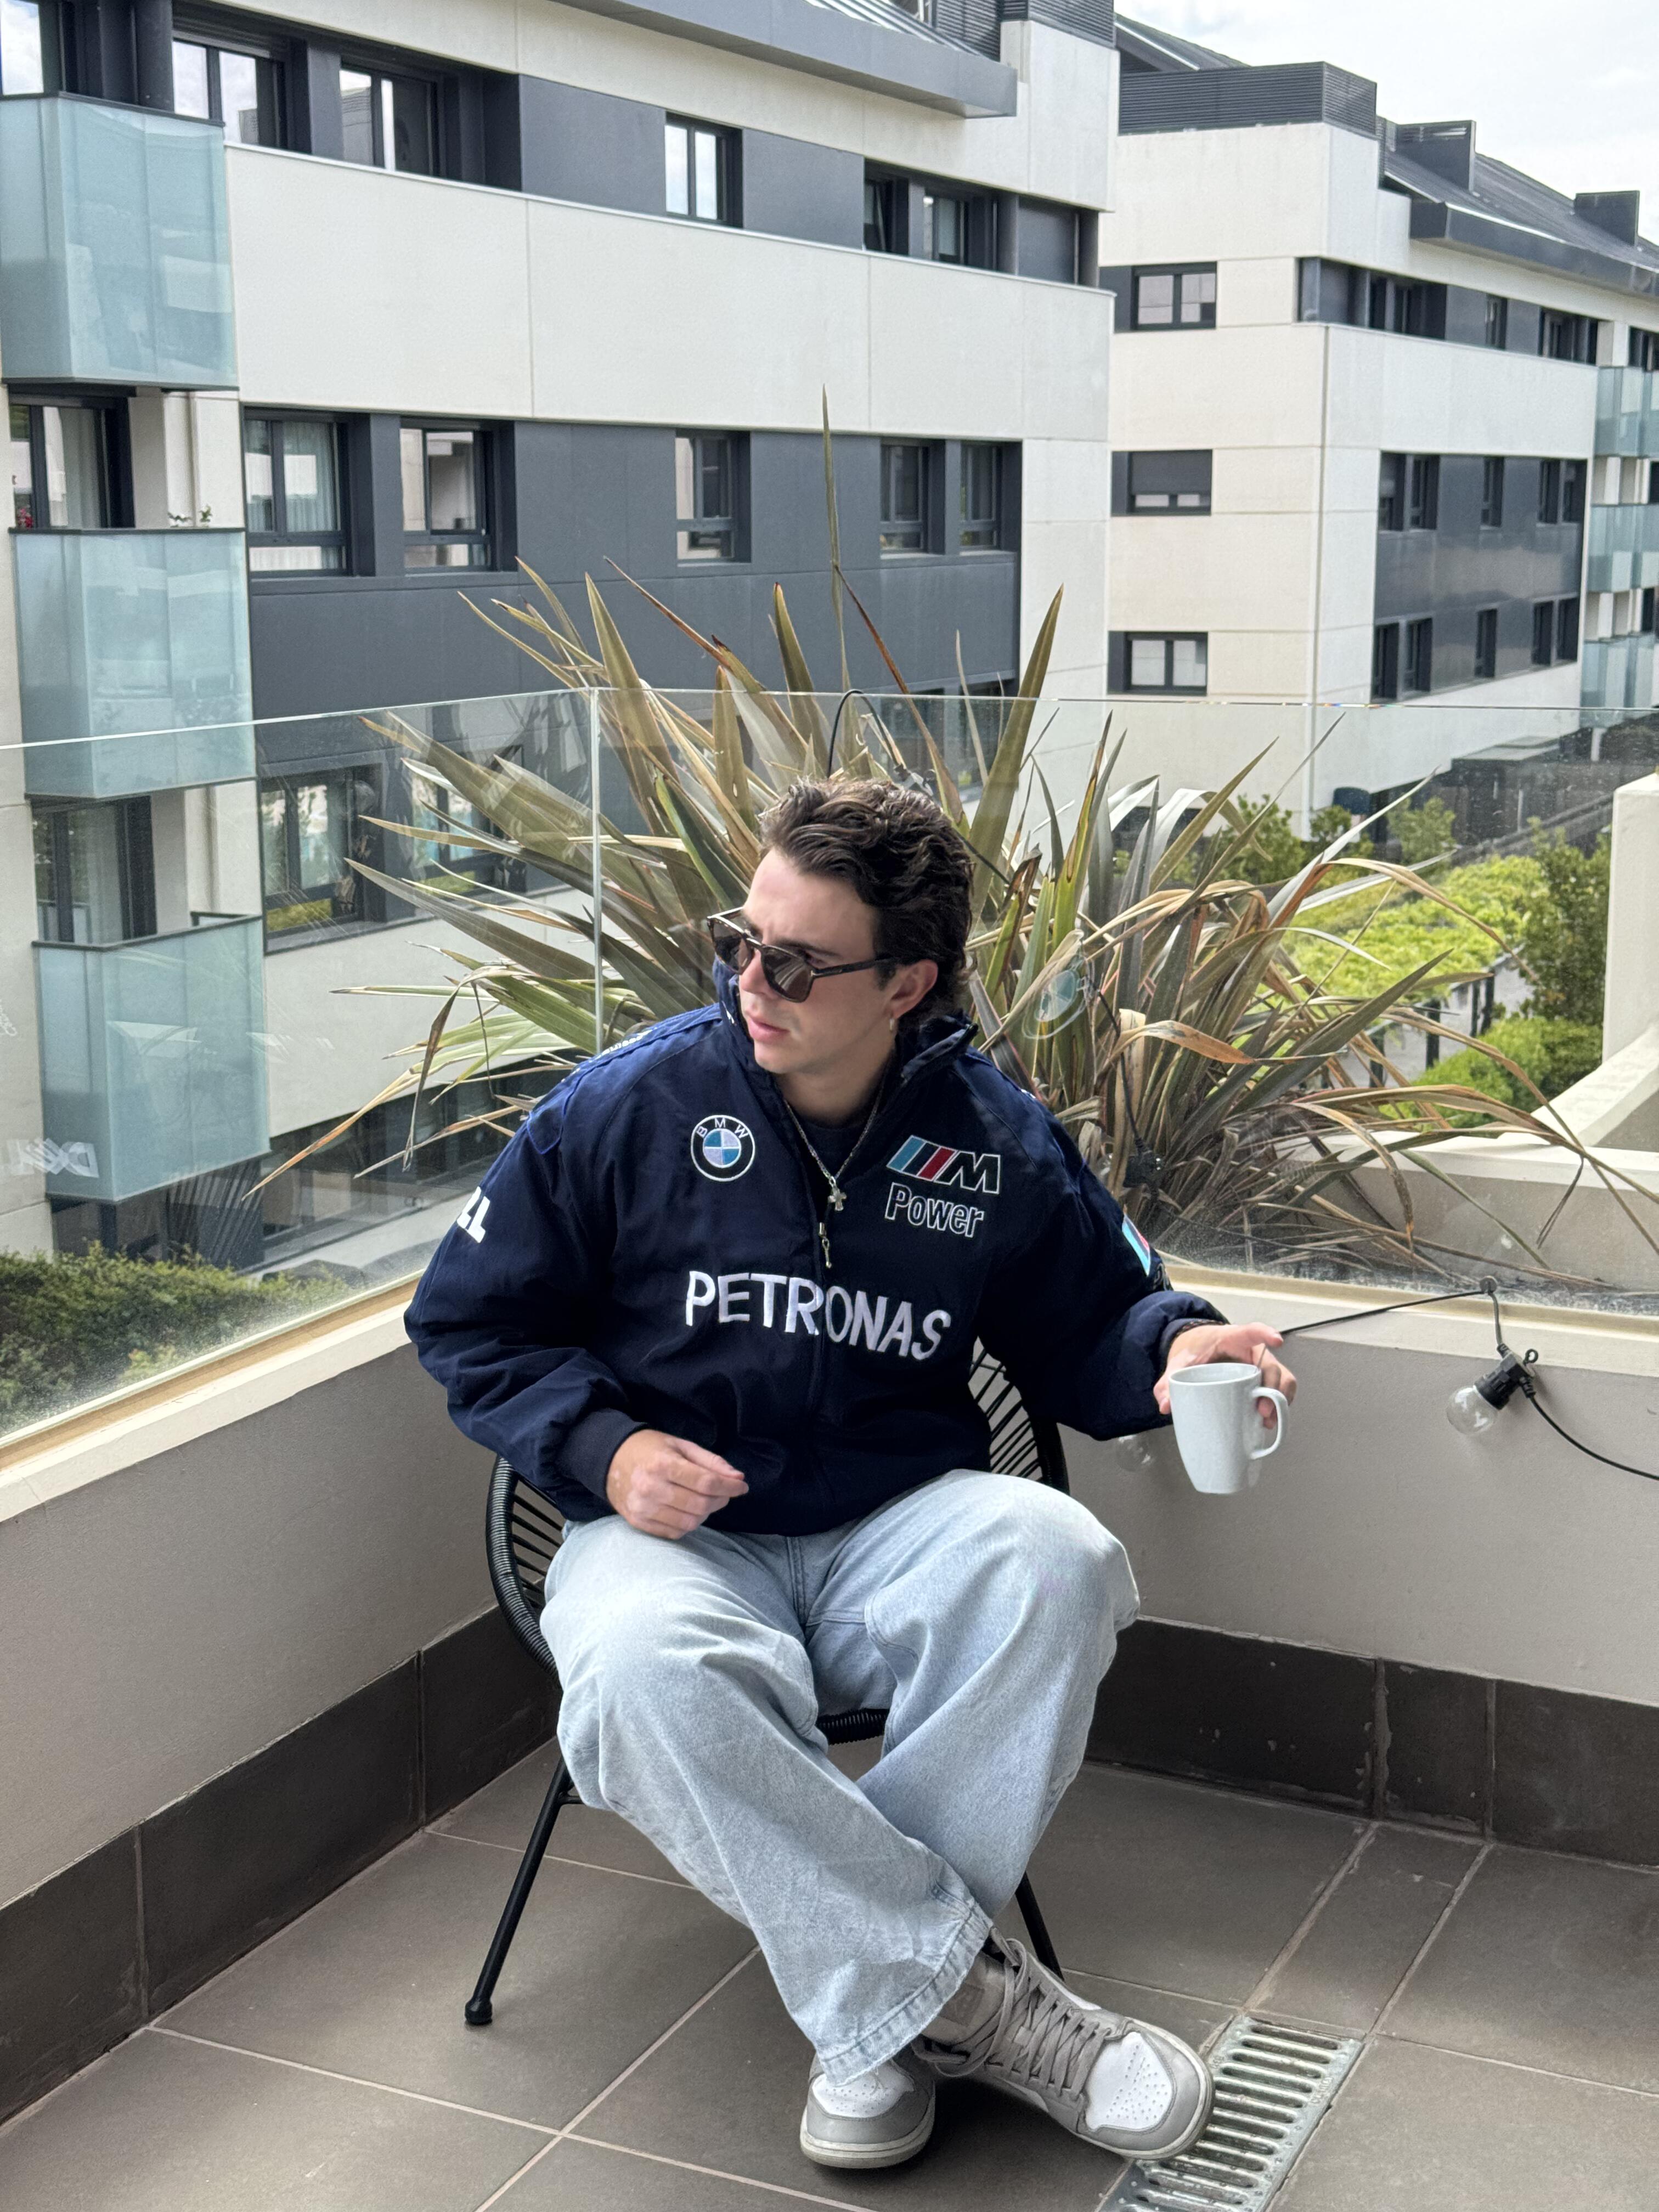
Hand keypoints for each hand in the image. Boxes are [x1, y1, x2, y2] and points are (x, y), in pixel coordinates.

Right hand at [606, 1428, 748, 1538]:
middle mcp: (651, 1488)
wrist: (610, 1460)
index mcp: (662, 1464)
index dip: (729, 1487)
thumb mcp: (681, 1445)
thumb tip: (738, 1478)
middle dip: (720, 1500)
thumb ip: (711, 1462)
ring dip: (705, 1514)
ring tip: (705, 1501)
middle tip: (724, 1493)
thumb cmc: (650, 1449)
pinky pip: (675, 1532)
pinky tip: (688, 1510)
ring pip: (690, 1522)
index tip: (742, 1487)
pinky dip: (689, 1524)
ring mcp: (643, 1508)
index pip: (705, 1482)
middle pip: (700, 1505)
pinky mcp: (638, 1522)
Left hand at [1154, 1323, 1296, 1426]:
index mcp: (1232, 1338)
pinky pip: (1279, 1390)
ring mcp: (1260, 1366)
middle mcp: (1252, 1351)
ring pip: (1282, 1379)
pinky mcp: (1261, 1380)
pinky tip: (1267, 1422)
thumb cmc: (1194, 1350)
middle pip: (1272, 1365)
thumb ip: (1168, 1381)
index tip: (1277, 1341)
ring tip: (1266, 1421)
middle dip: (1272, 1387)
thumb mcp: (1179, 1362)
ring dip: (1280, 1400)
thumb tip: (1166, 1406)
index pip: (1252, 1332)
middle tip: (1261, 1410)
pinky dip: (1278, 1405)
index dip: (1265, 1334)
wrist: (1199, 1349)